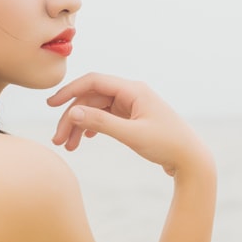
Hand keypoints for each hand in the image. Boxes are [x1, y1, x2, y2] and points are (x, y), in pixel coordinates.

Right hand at [47, 73, 211, 176]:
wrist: (191, 160)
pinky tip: (85, 139)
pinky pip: (106, 118)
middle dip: (72, 117)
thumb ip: (101, 122)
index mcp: (133, 90)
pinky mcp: (133, 119)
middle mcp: (132, 94)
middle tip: (58, 141)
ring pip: (97, 110)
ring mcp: (132, 106)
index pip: (93, 82)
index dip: (69, 91)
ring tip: (69, 147)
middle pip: (91, 99)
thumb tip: (73, 112)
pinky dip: (93, 127)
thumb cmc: (167, 145)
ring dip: (80, 126)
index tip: (51, 105)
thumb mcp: (132, 135)